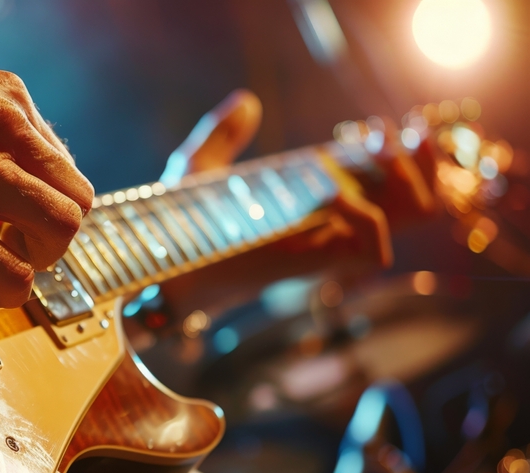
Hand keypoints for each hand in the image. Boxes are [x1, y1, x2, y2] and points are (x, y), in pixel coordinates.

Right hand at [0, 31, 93, 307]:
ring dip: (41, 261)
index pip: (61, 162)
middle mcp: (5, 133)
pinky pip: (11, 272)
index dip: (46, 199)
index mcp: (6, 101)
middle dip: (56, 233)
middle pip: (77, 198)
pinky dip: (8, 293)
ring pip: (61, 232)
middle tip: (21, 245)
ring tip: (6, 266)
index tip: (21, 217)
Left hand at [158, 90, 400, 312]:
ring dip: (408, 179)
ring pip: (410, 218)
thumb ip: (225, 134)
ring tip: (376, 146)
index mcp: (314, 198)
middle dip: (420, 161)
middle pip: (417, 200)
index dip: (401, 153)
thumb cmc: (177, 222)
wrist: (158, 264)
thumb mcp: (202, 164)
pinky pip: (374, 247)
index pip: (385, 181)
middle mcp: (331, 222)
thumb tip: (247, 101)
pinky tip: (335, 189)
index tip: (382, 126)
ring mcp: (327, 244)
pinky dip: (369, 215)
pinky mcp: (313, 264)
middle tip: (388, 133)